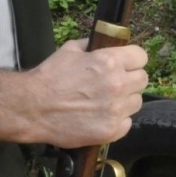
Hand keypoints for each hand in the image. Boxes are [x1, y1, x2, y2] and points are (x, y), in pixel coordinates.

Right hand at [19, 38, 148, 147]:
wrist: (32, 107)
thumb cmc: (49, 77)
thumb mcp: (70, 50)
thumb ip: (92, 47)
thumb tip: (104, 45)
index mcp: (109, 62)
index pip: (141, 57)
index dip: (133, 59)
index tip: (127, 64)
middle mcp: (118, 85)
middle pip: (142, 79)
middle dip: (130, 79)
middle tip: (115, 84)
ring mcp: (116, 110)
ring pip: (136, 102)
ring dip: (125, 101)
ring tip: (105, 102)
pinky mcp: (111, 131)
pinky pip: (127, 123)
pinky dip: (117, 120)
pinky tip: (101, 117)